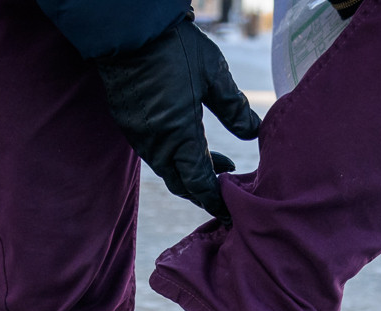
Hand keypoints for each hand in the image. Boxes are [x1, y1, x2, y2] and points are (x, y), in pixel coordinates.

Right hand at [94, 20, 261, 222]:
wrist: (127, 30)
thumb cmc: (174, 49)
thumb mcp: (214, 74)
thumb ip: (234, 108)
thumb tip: (253, 132)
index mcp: (179, 137)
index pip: (199, 185)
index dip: (215, 201)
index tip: (230, 210)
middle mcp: (156, 144)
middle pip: (181, 184)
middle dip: (203, 191)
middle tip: (225, 187)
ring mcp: (138, 135)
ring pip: (166, 169)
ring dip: (189, 172)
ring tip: (215, 162)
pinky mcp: (128, 123)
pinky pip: (153, 153)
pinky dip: (174, 157)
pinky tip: (187, 141)